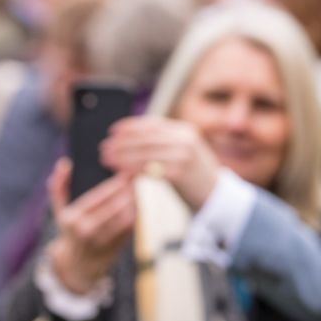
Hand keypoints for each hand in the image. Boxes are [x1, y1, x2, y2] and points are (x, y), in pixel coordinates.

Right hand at [45, 160, 134, 293]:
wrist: (78, 265)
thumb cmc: (71, 230)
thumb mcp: (60, 211)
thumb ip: (59, 186)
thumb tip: (64, 162)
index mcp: (73, 219)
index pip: (98, 197)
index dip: (114, 184)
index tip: (125, 173)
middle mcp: (87, 231)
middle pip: (115, 206)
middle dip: (128, 190)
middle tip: (137, 176)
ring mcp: (103, 240)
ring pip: (126, 216)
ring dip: (135, 200)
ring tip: (139, 187)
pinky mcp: (118, 245)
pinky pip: (131, 225)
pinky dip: (137, 212)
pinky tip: (139, 201)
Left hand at [101, 117, 221, 209]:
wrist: (216, 196)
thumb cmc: (194, 175)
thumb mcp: (184, 152)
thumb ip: (164, 142)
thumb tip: (132, 137)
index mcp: (185, 131)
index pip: (152, 124)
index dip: (130, 126)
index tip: (113, 131)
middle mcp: (185, 139)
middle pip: (146, 138)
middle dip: (122, 143)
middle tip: (103, 148)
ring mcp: (184, 155)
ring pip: (145, 153)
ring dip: (122, 156)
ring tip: (106, 160)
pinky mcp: (180, 172)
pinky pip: (150, 169)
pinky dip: (133, 170)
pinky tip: (121, 172)